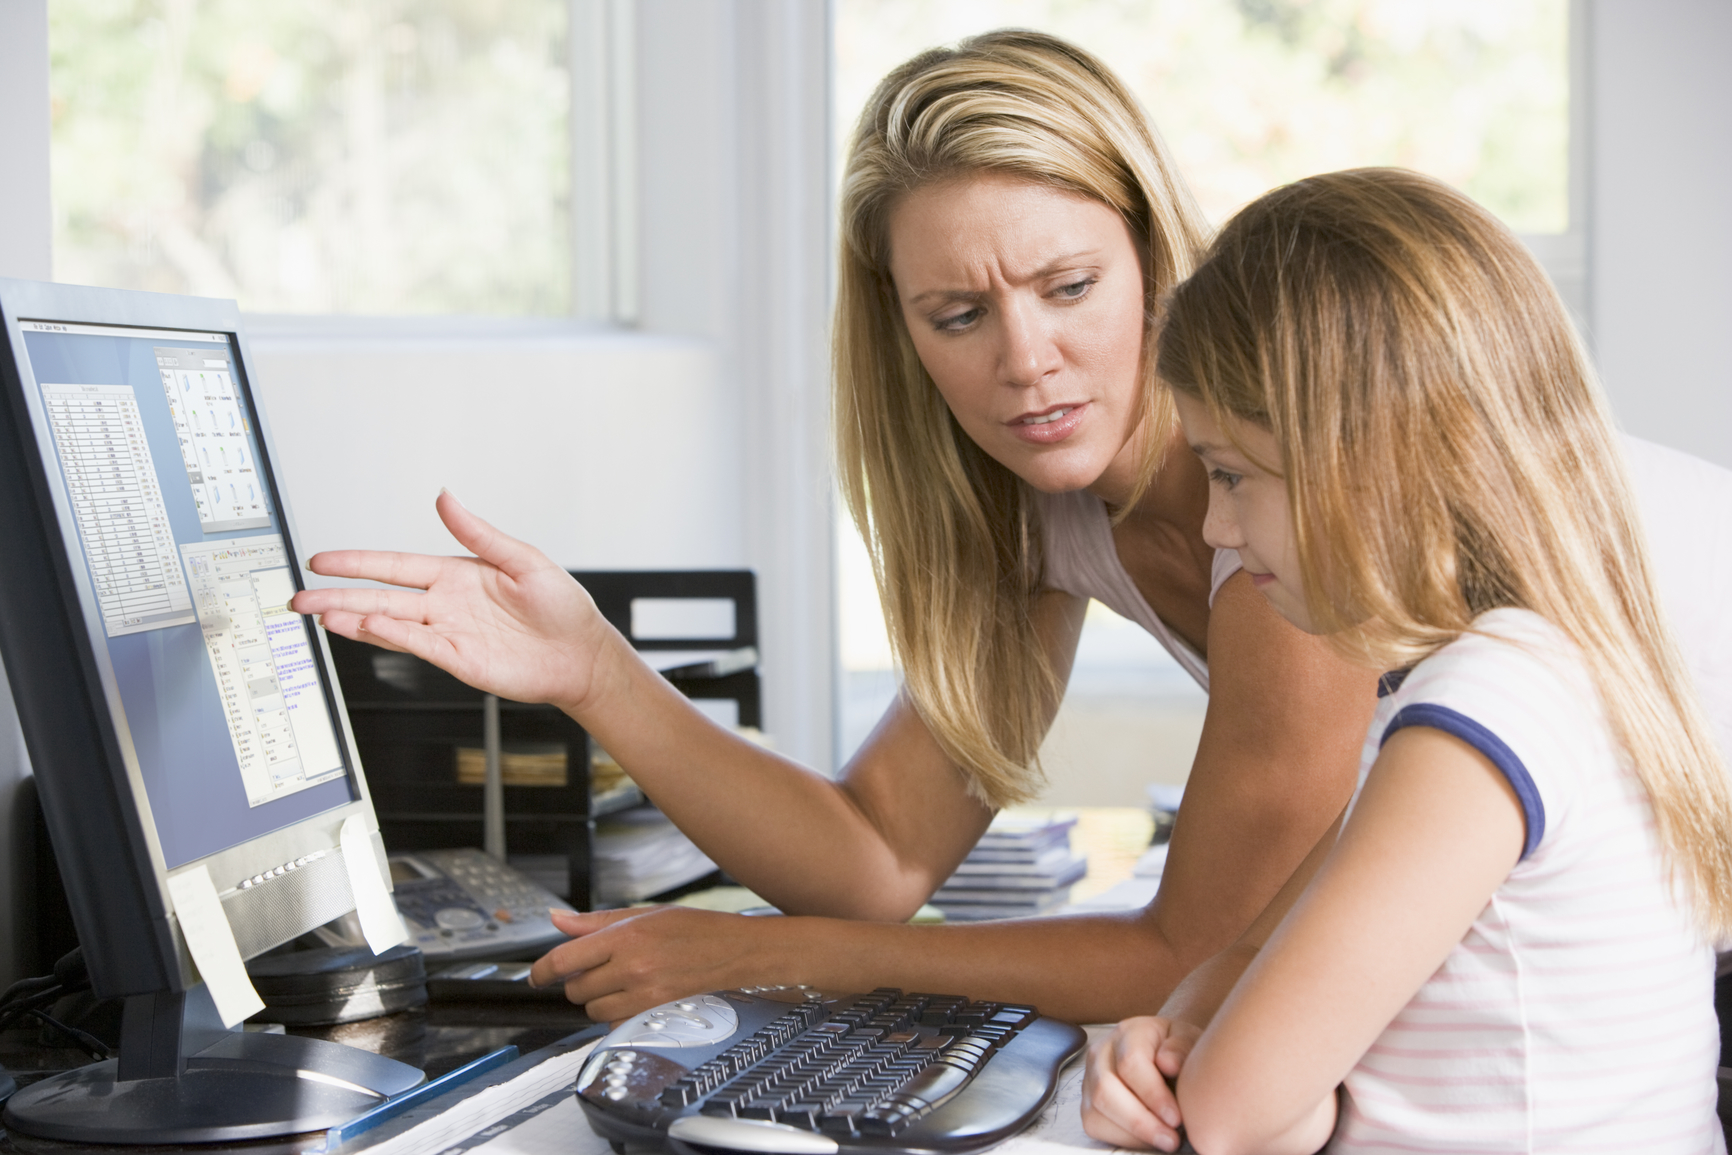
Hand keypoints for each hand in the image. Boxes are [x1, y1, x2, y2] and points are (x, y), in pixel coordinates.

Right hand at [290, 491, 615, 711]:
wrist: (582, 654)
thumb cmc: (562, 606)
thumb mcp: (523, 559)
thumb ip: (479, 532)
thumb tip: (445, 497)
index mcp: (457, 574)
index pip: (395, 565)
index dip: (358, 562)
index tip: (323, 560)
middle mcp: (446, 604)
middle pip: (380, 596)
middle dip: (338, 595)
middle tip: (300, 595)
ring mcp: (449, 632)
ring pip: (390, 623)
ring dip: (353, 618)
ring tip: (319, 614)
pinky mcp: (459, 659)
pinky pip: (417, 645)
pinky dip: (390, 637)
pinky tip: (364, 627)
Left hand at [530, 906, 788, 1022]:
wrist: (735, 951)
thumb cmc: (694, 929)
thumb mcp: (643, 914)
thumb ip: (594, 922)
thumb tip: (557, 920)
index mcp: (625, 937)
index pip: (565, 959)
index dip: (542, 970)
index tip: (537, 975)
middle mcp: (632, 968)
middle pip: (575, 988)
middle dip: (577, 981)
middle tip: (595, 969)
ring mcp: (643, 995)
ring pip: (592, 1009)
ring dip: (596, 998)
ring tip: (618, 981)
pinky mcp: (654, 1014)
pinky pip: (614, 1023)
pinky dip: (615, 1014)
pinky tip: (631, 997)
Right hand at [1081, 1016, 1198, 1151]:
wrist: (1164, 1054)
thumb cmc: (1177, 1050)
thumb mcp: (1189, 1041)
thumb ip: (1182, 1048)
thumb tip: (1168, 1063)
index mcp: (1128, 1032)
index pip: (1130, 1063)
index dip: (1153, 1095)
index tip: (1176, 1118)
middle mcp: (1101, 1052)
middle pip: (1105, 1090)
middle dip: (1140, 1121)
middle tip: (1171, 1139)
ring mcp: (1090, 1078)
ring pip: (1096, 1112)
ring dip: (1132, 1134)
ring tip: (1164, 1140)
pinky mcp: (1087, 1101)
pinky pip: (1095, 1125)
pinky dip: (1123, 1138)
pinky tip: (1148, 1139)